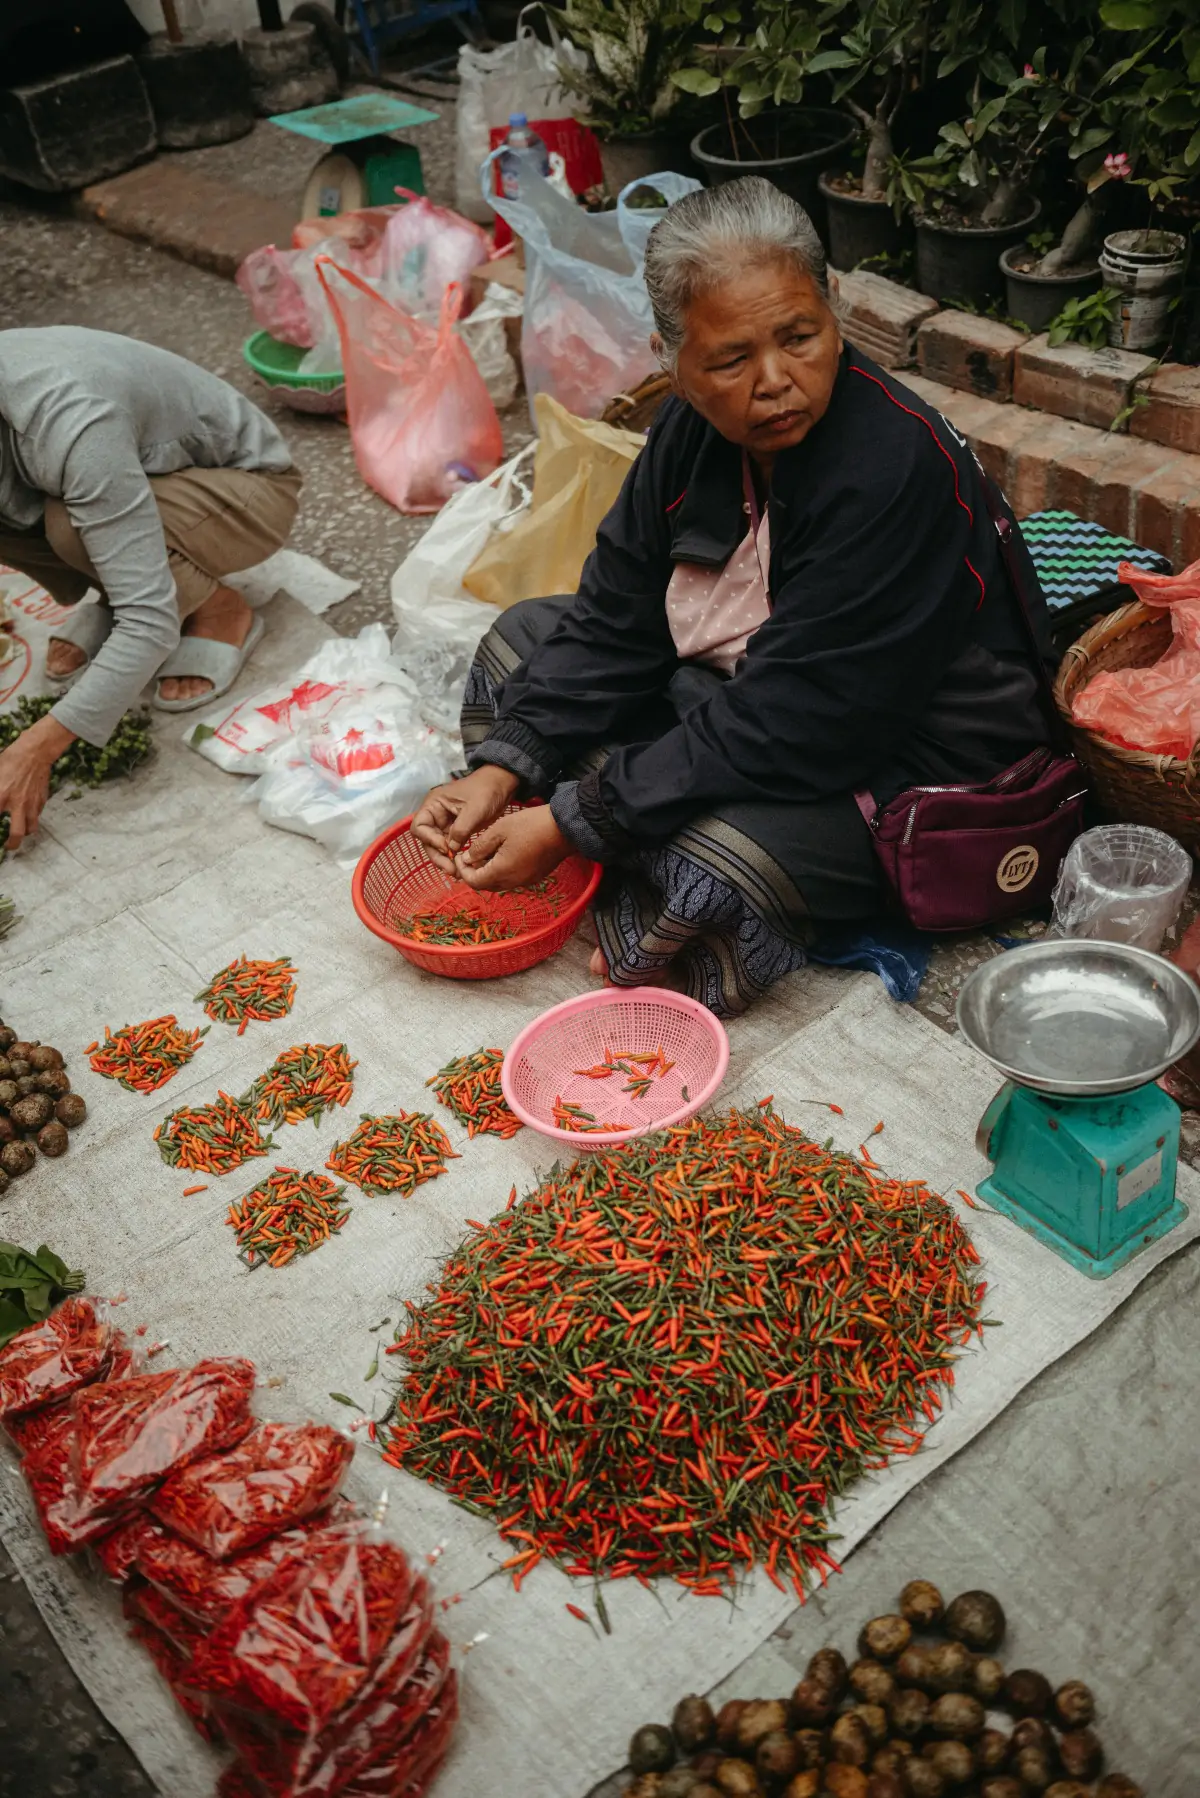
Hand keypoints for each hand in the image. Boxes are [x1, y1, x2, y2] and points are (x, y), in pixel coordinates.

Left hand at [0, 715, 72, 850]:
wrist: (35, 751)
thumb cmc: (11, 758)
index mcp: (2, 796)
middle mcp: (17, 804)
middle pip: (17, 833)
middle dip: (12, 844)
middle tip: (8, 846)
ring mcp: (32, 803)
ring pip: (31, 827)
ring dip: (26, 832)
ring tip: (21, 832)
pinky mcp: (41, 799)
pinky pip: (37, 814)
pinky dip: (33, 817)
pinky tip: (28, 812)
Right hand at [411, 766, 519, 873]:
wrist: (502, 785)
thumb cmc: (487, 791)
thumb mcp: (475, 809)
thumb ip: (461, 829)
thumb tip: (451, 850)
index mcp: (434, 805)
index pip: (419, 826)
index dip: (429, 840)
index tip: (446, 848)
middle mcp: (436, 815)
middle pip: (427, 840)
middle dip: (437, 856)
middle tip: (451, 870)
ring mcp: (445, 824)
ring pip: (438, 846)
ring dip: (445, 860)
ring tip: (456, 873)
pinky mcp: (456, 831)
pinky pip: (450, 847)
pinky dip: (453, 857)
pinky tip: (460, 867)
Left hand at [456, 805, 569, 892]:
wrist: (563, 829)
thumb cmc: (530, 826)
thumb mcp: (498, 830)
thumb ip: (479, 847)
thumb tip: (467, 859)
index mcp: (501, 871)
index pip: (473, 882)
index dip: (462, 870)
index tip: (460, 855)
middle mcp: (512, 882)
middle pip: (485, 885)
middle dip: (473, 872)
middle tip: (469, 855)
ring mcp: (524, 881)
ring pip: (498, 883)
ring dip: (488, 872)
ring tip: (486, 852)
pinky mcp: (533, 877)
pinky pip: (511, 879)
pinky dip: (502, 871)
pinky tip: (503, 854)